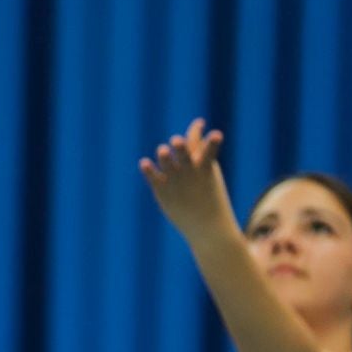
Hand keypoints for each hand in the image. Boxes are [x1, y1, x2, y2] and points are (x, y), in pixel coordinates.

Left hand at [139, 118, 233, 240]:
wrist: (207, 226)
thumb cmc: (208, 194)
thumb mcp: (208, 172)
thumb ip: (199, 151)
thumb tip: (196, 131)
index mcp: (205, 166)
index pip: (207, 146)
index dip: (203, 135)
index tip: (202, 125)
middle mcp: (190, 171)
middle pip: (184, 155)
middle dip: (180, 148)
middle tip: (176, 142)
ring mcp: (176, 181)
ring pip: (167, 163)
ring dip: (164, 157)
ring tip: (162, 151)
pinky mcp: (163, 191)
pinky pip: (153, 178)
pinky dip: (149, 170)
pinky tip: (144, 163)